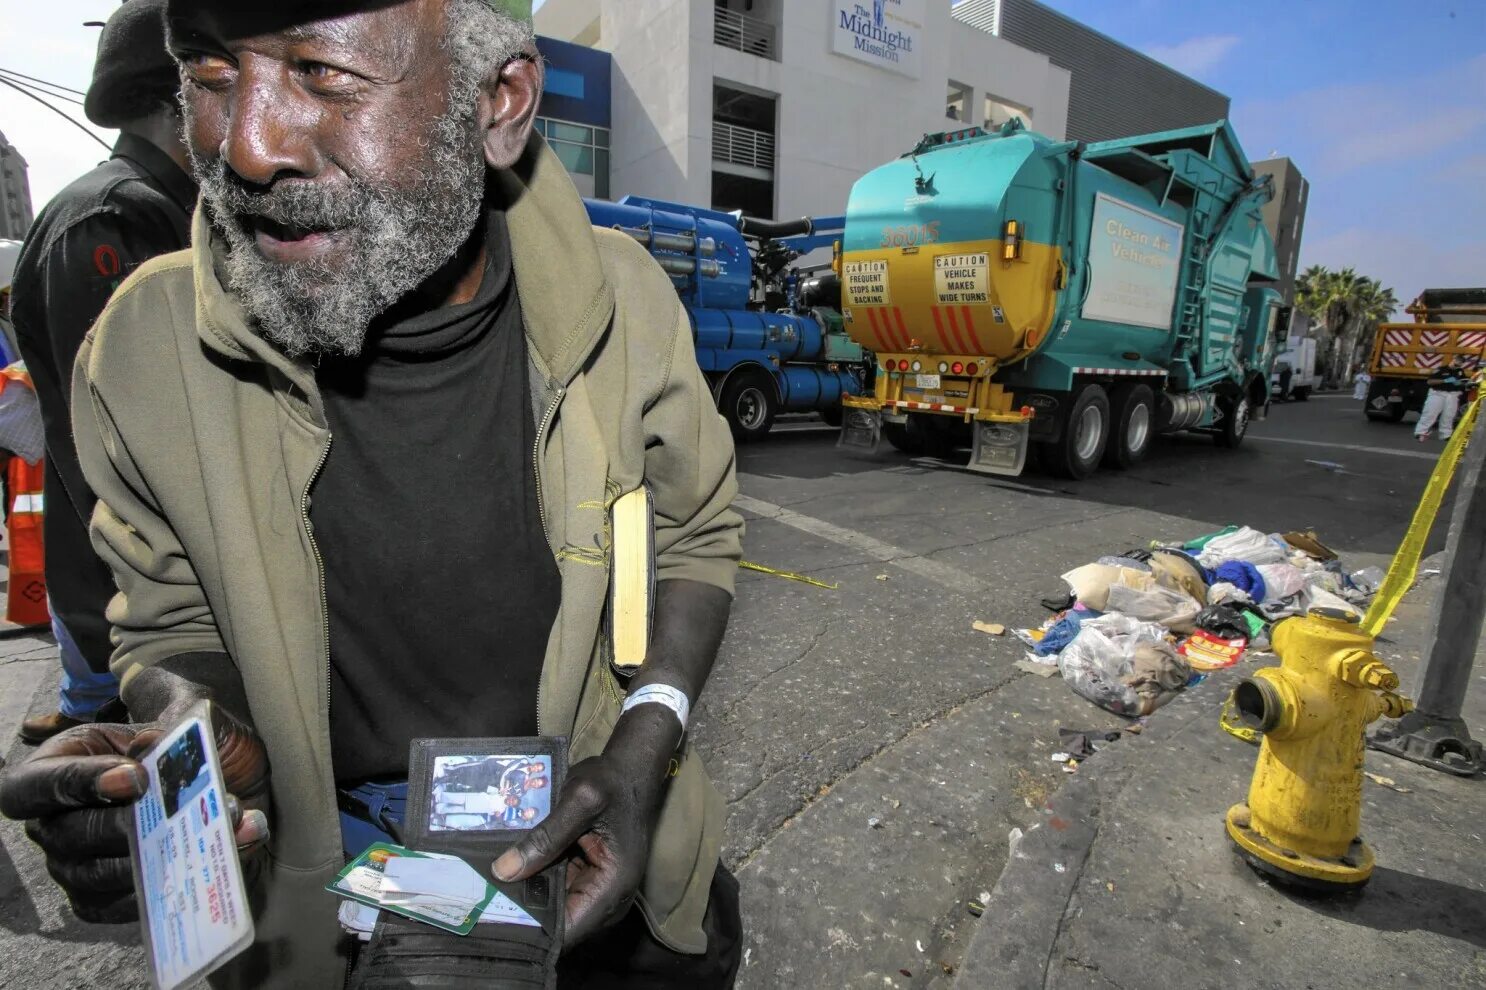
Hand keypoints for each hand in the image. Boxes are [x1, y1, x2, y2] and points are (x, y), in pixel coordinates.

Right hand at [0, 709, 271, 923]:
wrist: (233, 782)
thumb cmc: (193, 745)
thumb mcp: (189, 719)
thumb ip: (171, 725)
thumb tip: (150, 746)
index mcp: (62, 762)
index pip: (36, 784)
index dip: (77, 784)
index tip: (136, 778)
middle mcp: (56, 820)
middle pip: (68, 835)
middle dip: (127, 826)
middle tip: (179, 814)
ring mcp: (75, 865)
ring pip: (96, 876)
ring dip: (159, 858)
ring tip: (217, 831)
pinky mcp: (106, 899)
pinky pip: (123, 905)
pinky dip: (169, 886)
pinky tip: (212, 863)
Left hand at [491, 735, 670, 946]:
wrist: (630, 771)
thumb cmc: (611, 783)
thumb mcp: (579, 800)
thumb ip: (544, 836)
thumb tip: (502, 871)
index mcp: (613, 885)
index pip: (567, 930)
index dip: (531, 928)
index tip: (494, 915)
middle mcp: (610, 899)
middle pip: (560, 925)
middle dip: (523, 914)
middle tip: (482, 899)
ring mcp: (599, 892)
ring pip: (555, 911)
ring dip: (526, 899)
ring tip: (487, 888)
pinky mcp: (589, 882)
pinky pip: (557, 893)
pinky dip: (535, 885)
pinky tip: (509, 873)